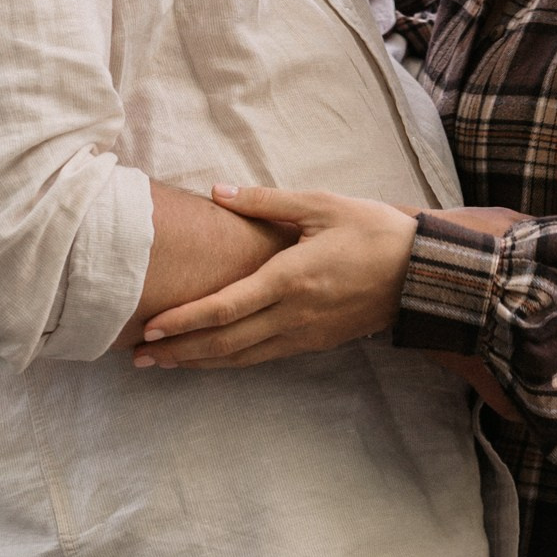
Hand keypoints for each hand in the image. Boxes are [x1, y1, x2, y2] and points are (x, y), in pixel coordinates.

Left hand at [132, 186, 418, 368]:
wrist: (421, 273)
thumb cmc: (371, 231)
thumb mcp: (321, 204)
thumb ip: (266, 202)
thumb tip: (218, 192)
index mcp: (289, 280)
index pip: (225, 308)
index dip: (183, 321)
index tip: (149, 328)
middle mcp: (292, 316)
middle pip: (224, 343)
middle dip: (177, 352)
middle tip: (136, 357)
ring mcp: (304, 335)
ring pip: (240, 357)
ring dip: (197, 362)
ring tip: (160, 364)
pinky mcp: (314, 343)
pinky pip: (261, 357)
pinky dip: (228, 361)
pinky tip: (208, 359)